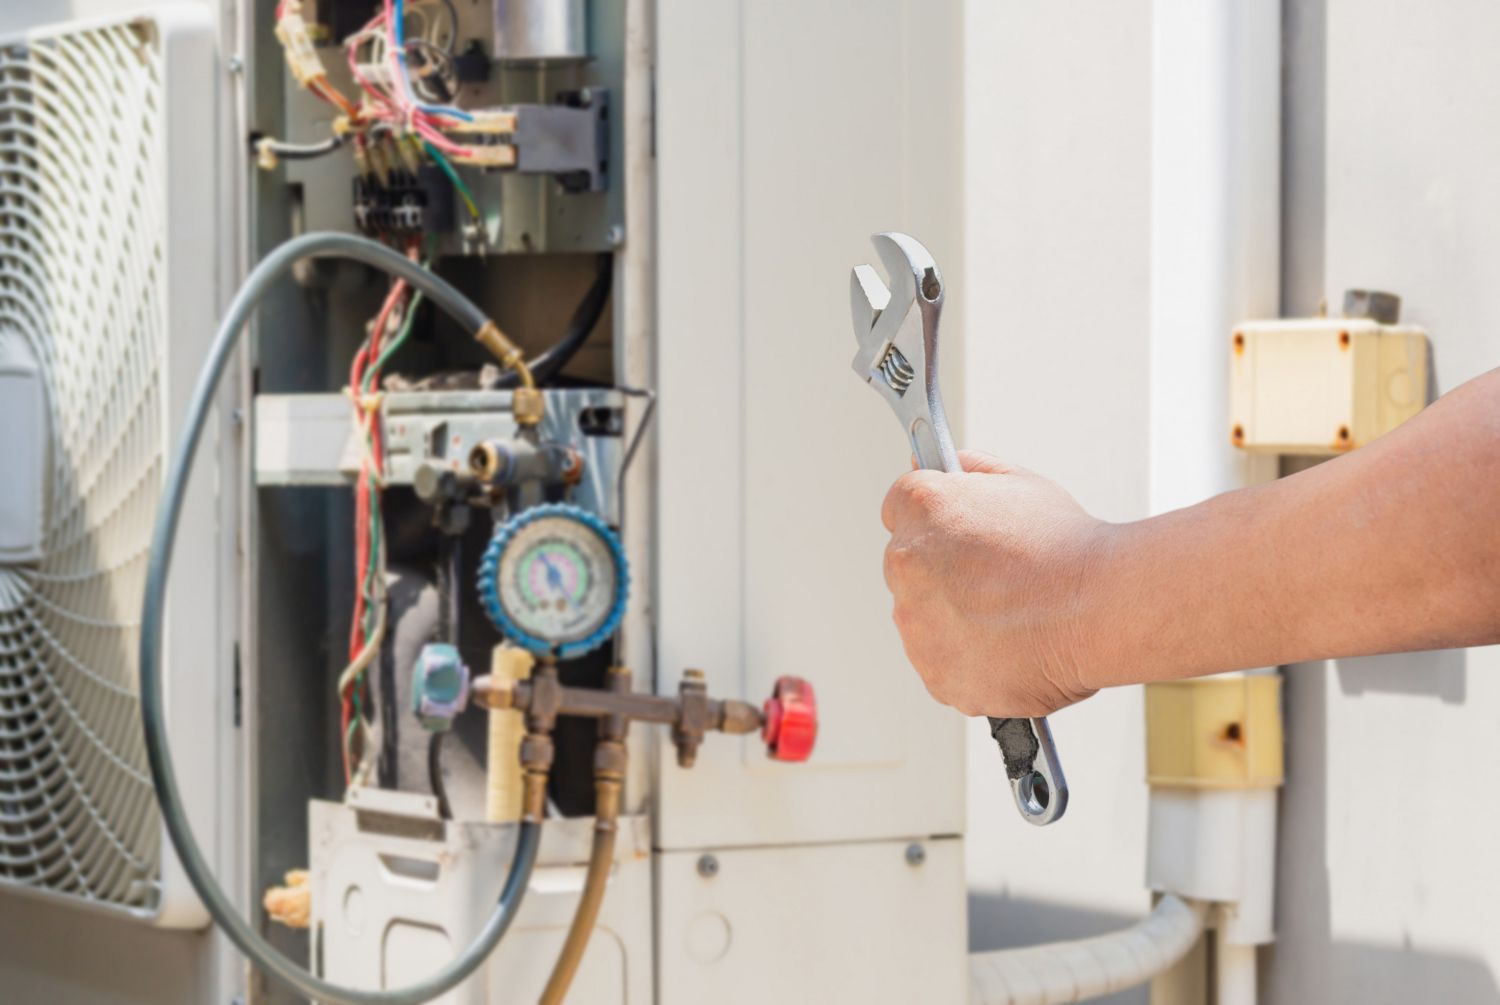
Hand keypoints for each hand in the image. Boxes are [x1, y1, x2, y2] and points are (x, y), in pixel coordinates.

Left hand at [881, 450, 1108, 716]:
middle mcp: (906, 565)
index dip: (933, 519)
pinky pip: (942, 663)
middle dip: (941, 570)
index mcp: (922, 510)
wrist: (1102, 609)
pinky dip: (969, 659)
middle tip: (995, 576)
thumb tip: (942, 466)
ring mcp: (917, 625)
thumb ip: (969, 469)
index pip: (899, 507)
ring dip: (952, 617)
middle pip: (908, 566)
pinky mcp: (936, 673)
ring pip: (922, 619)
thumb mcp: (1020, 483)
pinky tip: (1008, 644)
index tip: (956, 531)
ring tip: (1010, 613)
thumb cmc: (1069, 549)